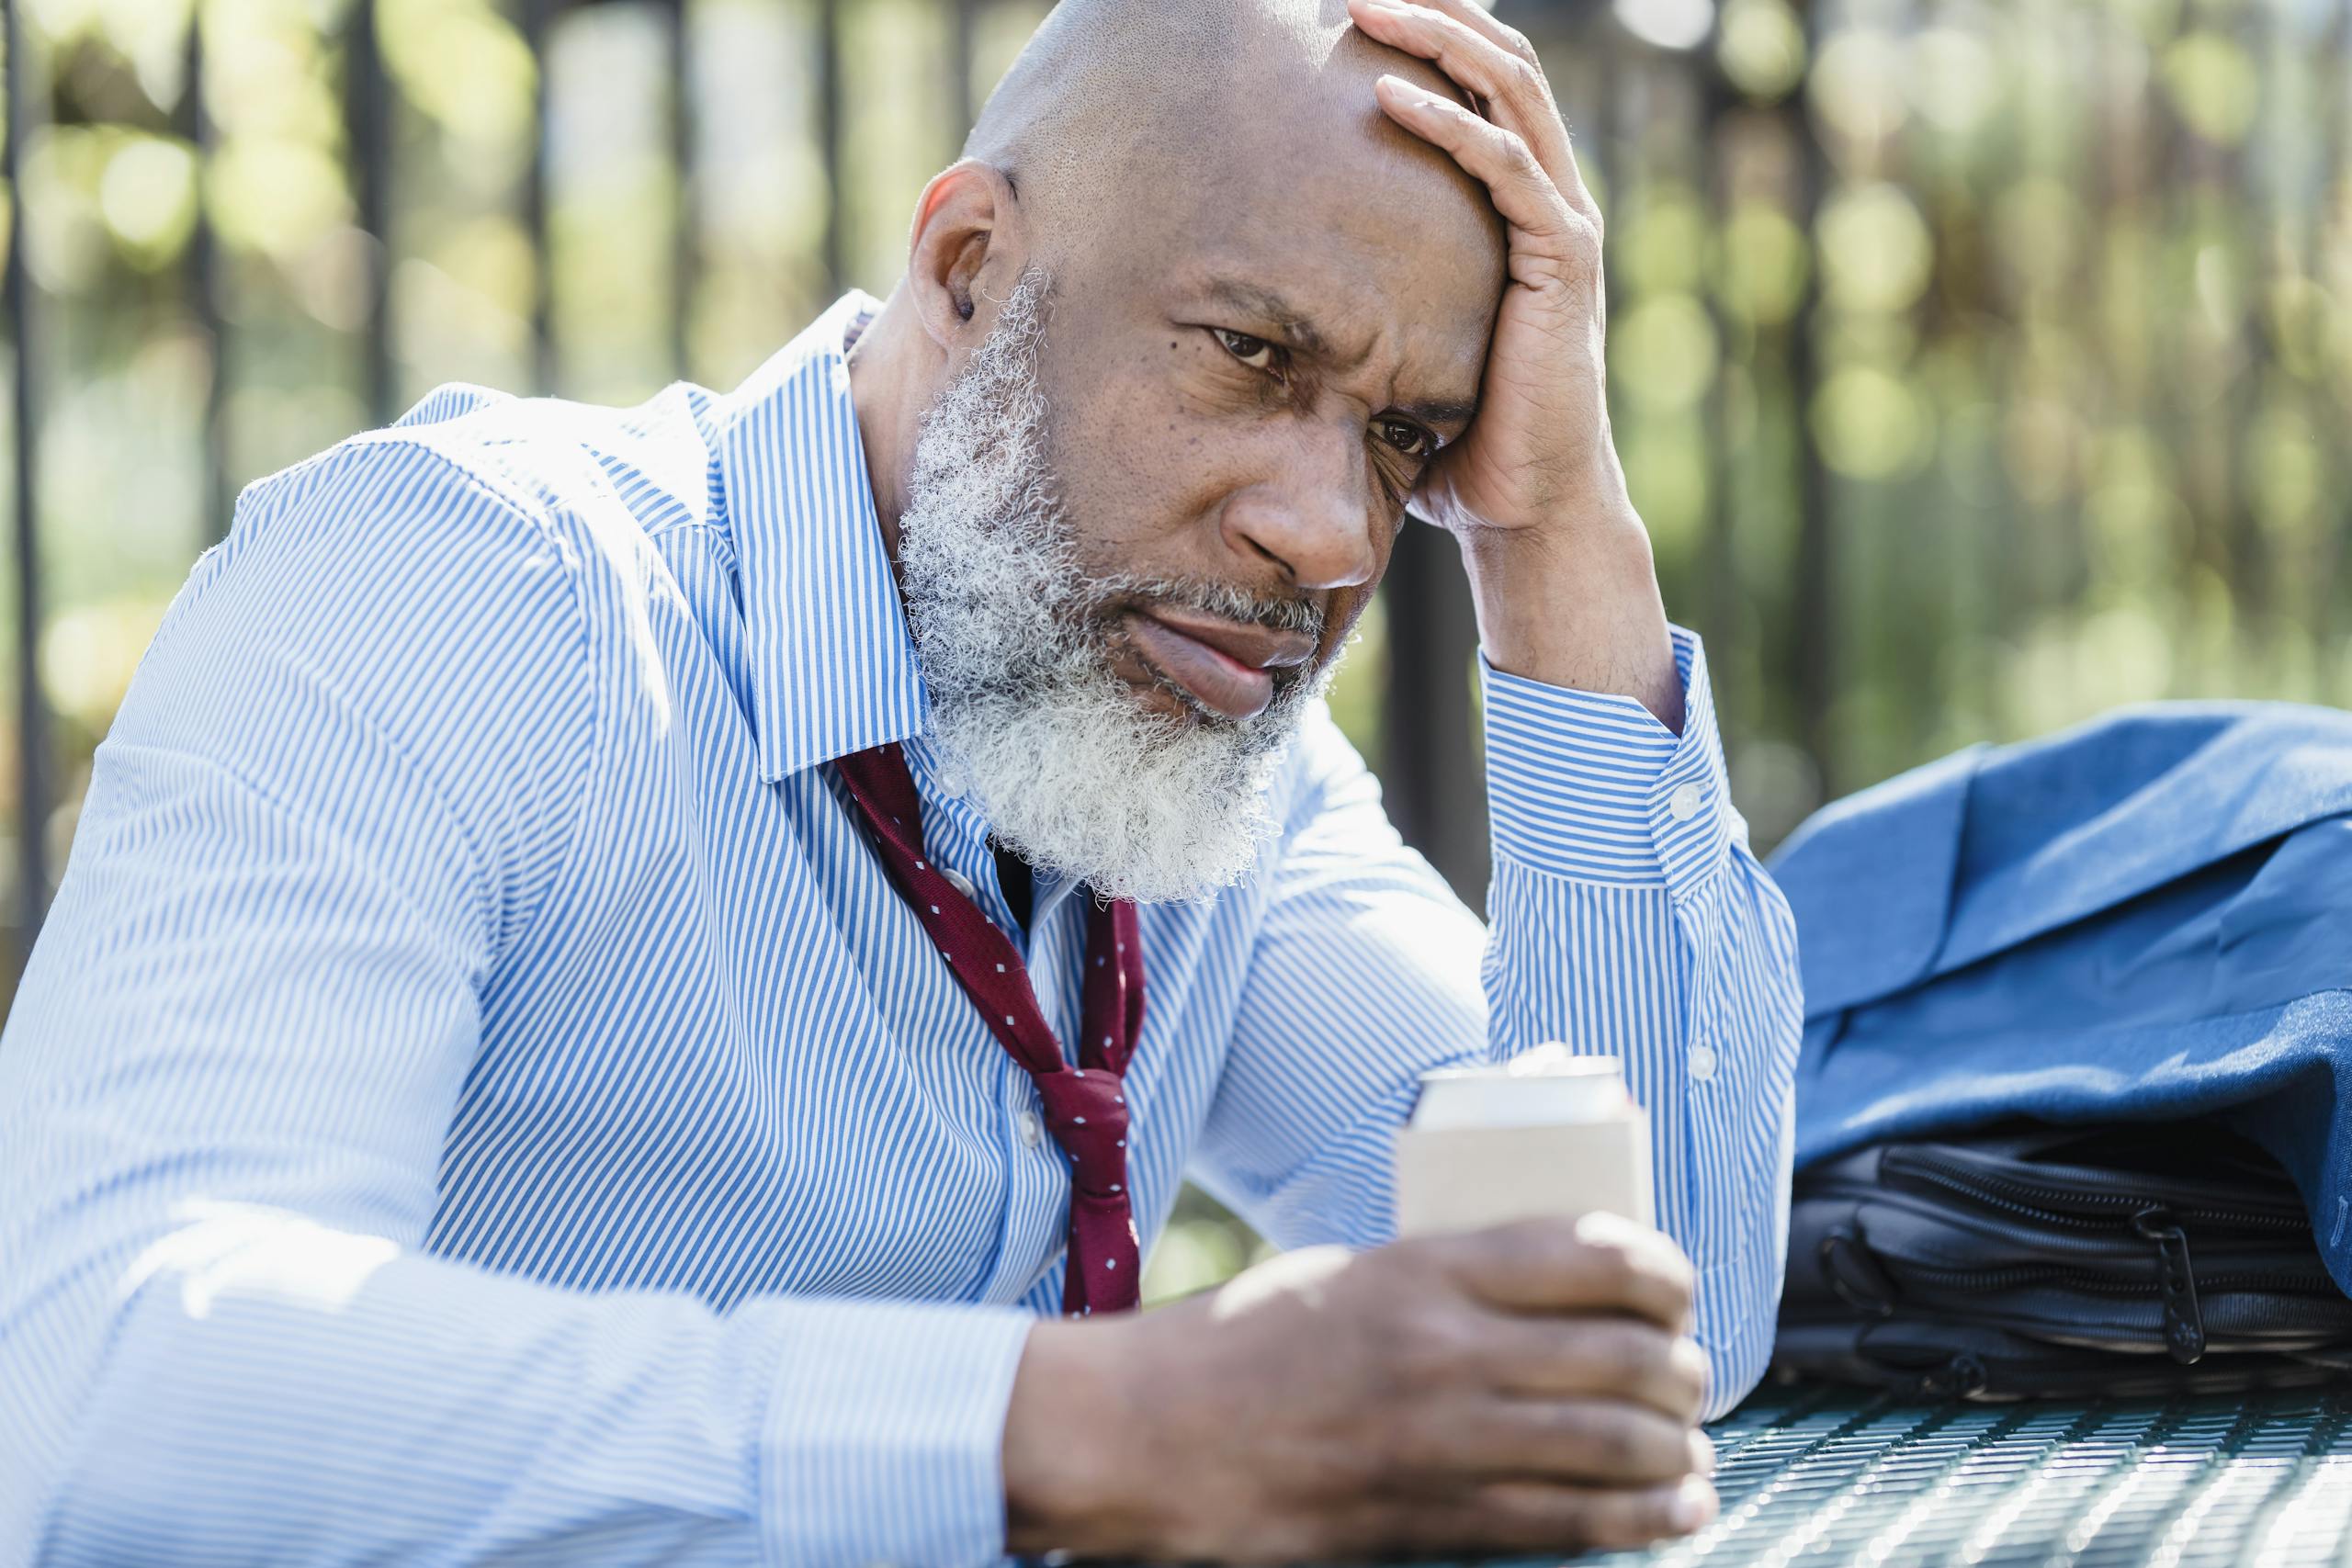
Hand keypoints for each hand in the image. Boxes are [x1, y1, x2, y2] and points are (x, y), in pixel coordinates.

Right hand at [1001, 1214, 1717, 1562]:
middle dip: (1683, 1371)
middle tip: (1691, 1376)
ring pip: (1616, 1444)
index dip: (1664, 1274)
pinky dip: (1643, 1519)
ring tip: (1690, 1450)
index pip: (1593, 1255)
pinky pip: (1570, 1520)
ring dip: (1677, 1449)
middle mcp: (1448, 1348)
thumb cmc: (1240, 1343)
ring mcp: (1444, 1439)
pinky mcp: (1432, 1516)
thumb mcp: (1350, 1271)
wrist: (1148, 1433)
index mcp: (1426, 1266)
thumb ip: (1448, 1278)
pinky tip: (1676, 1511)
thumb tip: (1553, 1286)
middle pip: (1624, 1355)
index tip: (1677, 1289)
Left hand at [1348, 0, 1683, 725]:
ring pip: (1509, 92)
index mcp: (1515, 206)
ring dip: (1438, 38)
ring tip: (1365, 2)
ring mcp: (1563, 224)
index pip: (1478, 85)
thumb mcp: (1398, 346)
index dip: (1426, 31)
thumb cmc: (1455, 439)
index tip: (1351, 0)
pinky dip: (1451, 126)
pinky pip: (1507, 170)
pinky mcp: (1562, 261)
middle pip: (1499, 62)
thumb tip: (1260, 296)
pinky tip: (1389, 98)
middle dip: (1432, 6)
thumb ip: (1360, 302)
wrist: (1523, 507)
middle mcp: (1548, 198)